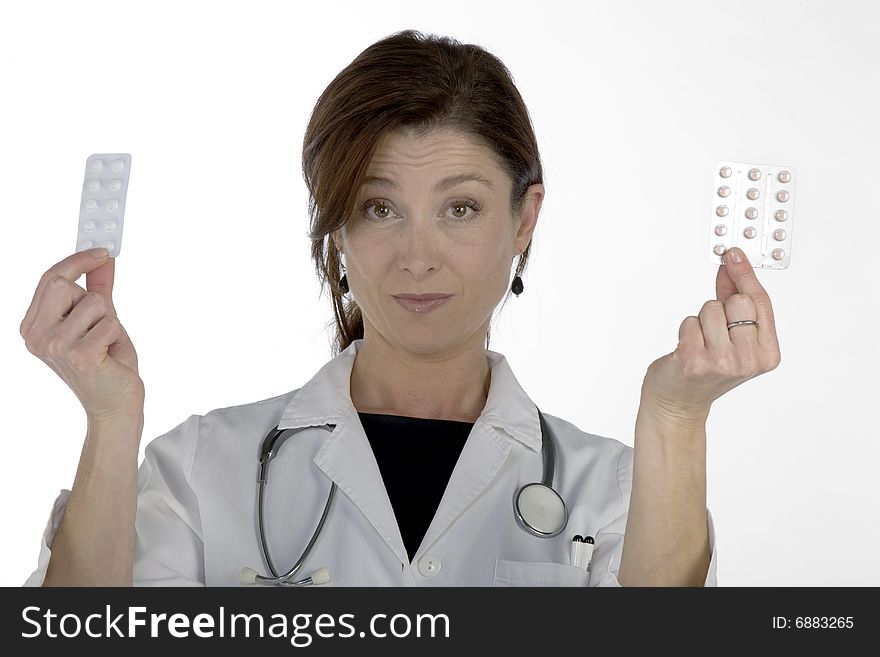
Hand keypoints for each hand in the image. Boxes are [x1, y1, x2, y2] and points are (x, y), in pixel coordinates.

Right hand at [20, 249, 144, 422]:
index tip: (102, 251)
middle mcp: (36, 336)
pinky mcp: (79, 356)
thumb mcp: (100, 319)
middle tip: (101, 322)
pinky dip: (117, 335)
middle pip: (62, 284)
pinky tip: (109, 355)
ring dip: (110, 321)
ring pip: (95, 303)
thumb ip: (98, 287)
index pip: (49, 279)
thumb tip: (104, 258)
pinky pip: (110, 323)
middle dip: (93, 298)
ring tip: (105, 344)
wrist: (115, 404)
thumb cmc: (106, 363)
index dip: (76, 261)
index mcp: (33, 326)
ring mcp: (55, 347)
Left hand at [640, 247, 781, 422]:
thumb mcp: (732, 339)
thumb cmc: (706, 372)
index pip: (760, 302)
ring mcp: (721, 362)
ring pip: (711, 308)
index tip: (733, 254)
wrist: (678, 404)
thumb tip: (732, 265)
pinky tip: (686, 350)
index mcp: (767, 354)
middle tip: (714, 333)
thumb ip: (735, 301)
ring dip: (701, 321)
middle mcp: (748, 360)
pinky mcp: (693, 360)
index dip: (745, 274)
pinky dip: (685, 330)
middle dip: (722, 307)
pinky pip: (689, 321)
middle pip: (737, 301)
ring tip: (700, 343)